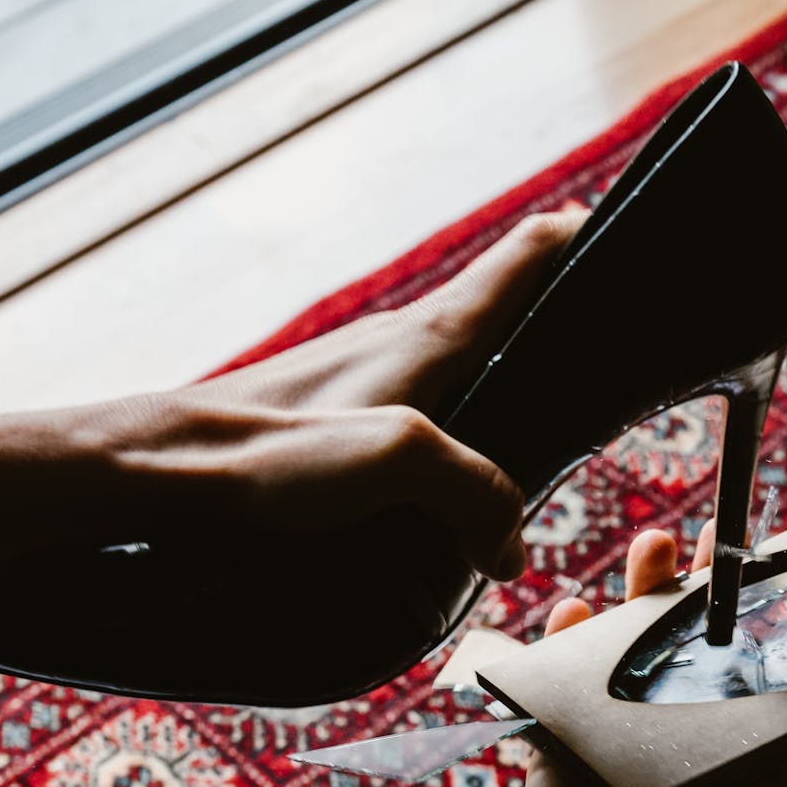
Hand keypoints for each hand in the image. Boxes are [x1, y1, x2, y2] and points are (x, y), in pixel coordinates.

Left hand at [103, 210, 589, 579]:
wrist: (150, 475)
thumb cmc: (259, 448)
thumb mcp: (395, 462)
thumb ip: (477, 494)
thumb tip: (511, 548)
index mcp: (432, 336)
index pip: (530, 253)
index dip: (589, 238)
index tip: (636, 249)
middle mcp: (401, 344)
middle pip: (505, 311)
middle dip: (561, 328)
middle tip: (607, 377)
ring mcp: (364, 381)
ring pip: (461, 371)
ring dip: (506, 394)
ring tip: (544, 446)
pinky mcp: (332, 423)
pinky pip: (418, 417)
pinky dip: (455, 437)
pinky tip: (451, 495)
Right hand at [520, 522, 786, 786]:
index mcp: (757, 717)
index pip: (767, 640)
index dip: (772, 593)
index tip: (781, 550)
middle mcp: (698, 707)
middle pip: (701, 623)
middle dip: (707, 572)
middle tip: (718, 532)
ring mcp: (635, 712)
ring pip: (635, 630)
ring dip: (643, 581)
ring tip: (656, 545)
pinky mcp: (580, 723)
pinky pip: (564, 665)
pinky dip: (567, 632)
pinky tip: (580, 610)